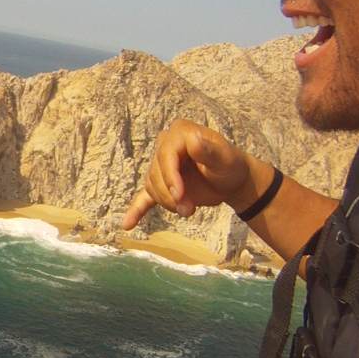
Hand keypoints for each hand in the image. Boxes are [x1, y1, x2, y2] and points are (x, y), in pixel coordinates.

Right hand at [121, 119, 252, 229]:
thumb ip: (209, 151)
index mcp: (180, 133)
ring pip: (151, 186)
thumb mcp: (225, 158)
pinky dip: (136, 210)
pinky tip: (127, 224)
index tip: (180, 195)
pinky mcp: (160, 183)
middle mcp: (166, 145)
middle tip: (190, 211)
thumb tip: (193, 141)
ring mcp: (161, 165)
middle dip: (171, 195)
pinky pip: (143, 196)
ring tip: (188, 211)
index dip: (170, 177)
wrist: (231, 181)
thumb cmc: (230, 166)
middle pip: (156, 173)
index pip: (165, 155)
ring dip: (167, 203)